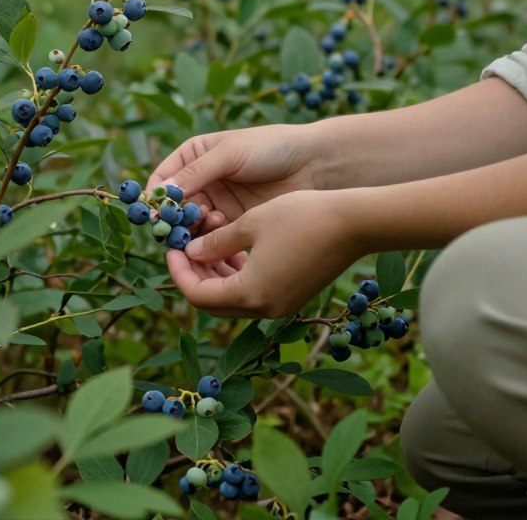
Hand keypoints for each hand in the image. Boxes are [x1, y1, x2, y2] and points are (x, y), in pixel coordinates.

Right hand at [148, 124, 322, 227]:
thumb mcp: (229, 154)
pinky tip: (220, 231)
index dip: (156, 196)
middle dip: (174, 217)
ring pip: (191, 224)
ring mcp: (218, 203)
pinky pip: (212, 237)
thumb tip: (160, 195)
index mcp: (194, 156)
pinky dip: (210, 239)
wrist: (314, 164)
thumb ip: (195, 174)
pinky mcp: (235, 223)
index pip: (163, 178)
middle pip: (174, 206)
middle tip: (177, 227)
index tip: (155, 212)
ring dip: (193, 228)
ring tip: (208, 221)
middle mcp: (202, 181)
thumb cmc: (271, 147)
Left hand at [166, 189, 362, 318]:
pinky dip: (238, 277)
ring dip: (216, 277)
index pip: (197, 296)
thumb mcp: (250, 223)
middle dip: (195, 276)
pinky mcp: (293, 297)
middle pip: (213, 303)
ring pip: (234, 301)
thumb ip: (216, 242)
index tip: (171, 248)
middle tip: (184, 249)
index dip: (179, 272)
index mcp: (251, 294)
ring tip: (207, 246)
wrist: (355, 224)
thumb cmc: (301, 216)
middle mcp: (265, 309)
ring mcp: (282, 306)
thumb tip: (191, 252)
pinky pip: (254, 294)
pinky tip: (234, 251)